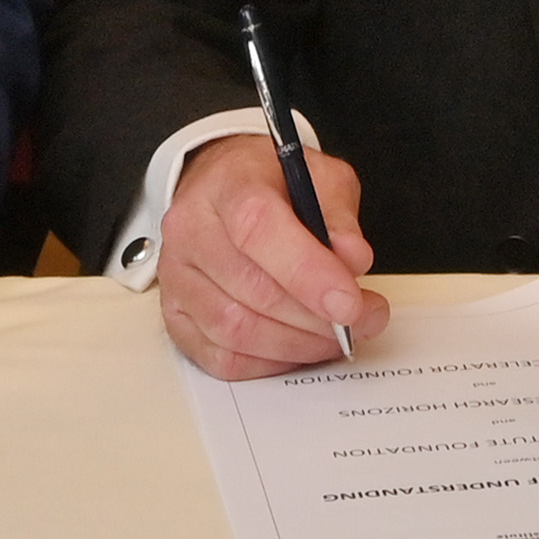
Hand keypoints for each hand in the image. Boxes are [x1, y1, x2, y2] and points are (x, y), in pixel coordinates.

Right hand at [156, 132, 383, 375]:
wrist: (223, 188)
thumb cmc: (271, 184)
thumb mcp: (318, 176)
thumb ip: (337, 216)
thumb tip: (352, 260)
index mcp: (226, 185)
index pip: (258, 229)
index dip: (307, 272)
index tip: (349, 302)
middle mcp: (190, 230)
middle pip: (252, 289)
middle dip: (317, 317)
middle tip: (362, 319)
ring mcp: (176, 276)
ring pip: (236, 330)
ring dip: (297, 343)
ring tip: (335, 333)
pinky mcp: (175, 314)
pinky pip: (221, 358)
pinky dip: (269, 362)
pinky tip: (298, 345)